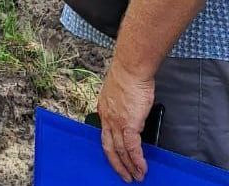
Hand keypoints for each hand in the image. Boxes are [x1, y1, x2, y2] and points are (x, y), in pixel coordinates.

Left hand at [97, 60, 154, 182]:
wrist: (131, 70)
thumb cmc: (128, 77)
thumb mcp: (119, 94)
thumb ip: (122, 108)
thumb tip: (133, 119)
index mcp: (103, 110)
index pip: (105, 134)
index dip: (111, 148)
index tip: (117, 157)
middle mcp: (107, 118)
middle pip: (109, 147)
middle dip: (117, 163)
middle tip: (124, 175)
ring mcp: (116, 122)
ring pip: (120, 150)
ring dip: (129, 165)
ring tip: (136, 176)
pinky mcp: (129, 124)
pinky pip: (132, 147)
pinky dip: (137, 160)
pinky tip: (142, 168)